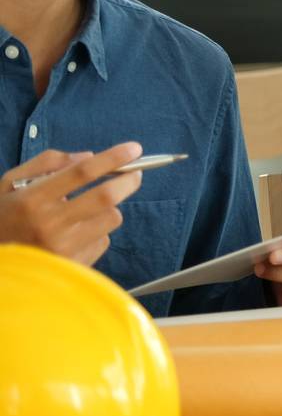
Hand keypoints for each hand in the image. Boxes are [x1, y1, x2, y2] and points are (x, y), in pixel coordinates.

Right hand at [0, 143, 143, 265]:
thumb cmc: (4, 218)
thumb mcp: (12, 184)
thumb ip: (47, 163)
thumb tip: (89, 156)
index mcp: (32, 199)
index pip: (81, 173)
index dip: (112, 158)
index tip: (134, 149)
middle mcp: (48, 225)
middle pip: (105, 197)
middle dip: (128, 180)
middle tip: (134, 173)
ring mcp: (63, 249)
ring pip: (111, 219)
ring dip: (108, 209)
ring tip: (86, 211)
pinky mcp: (75, 267)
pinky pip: (103, 240)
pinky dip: (97, 232)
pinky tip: (75, 235)